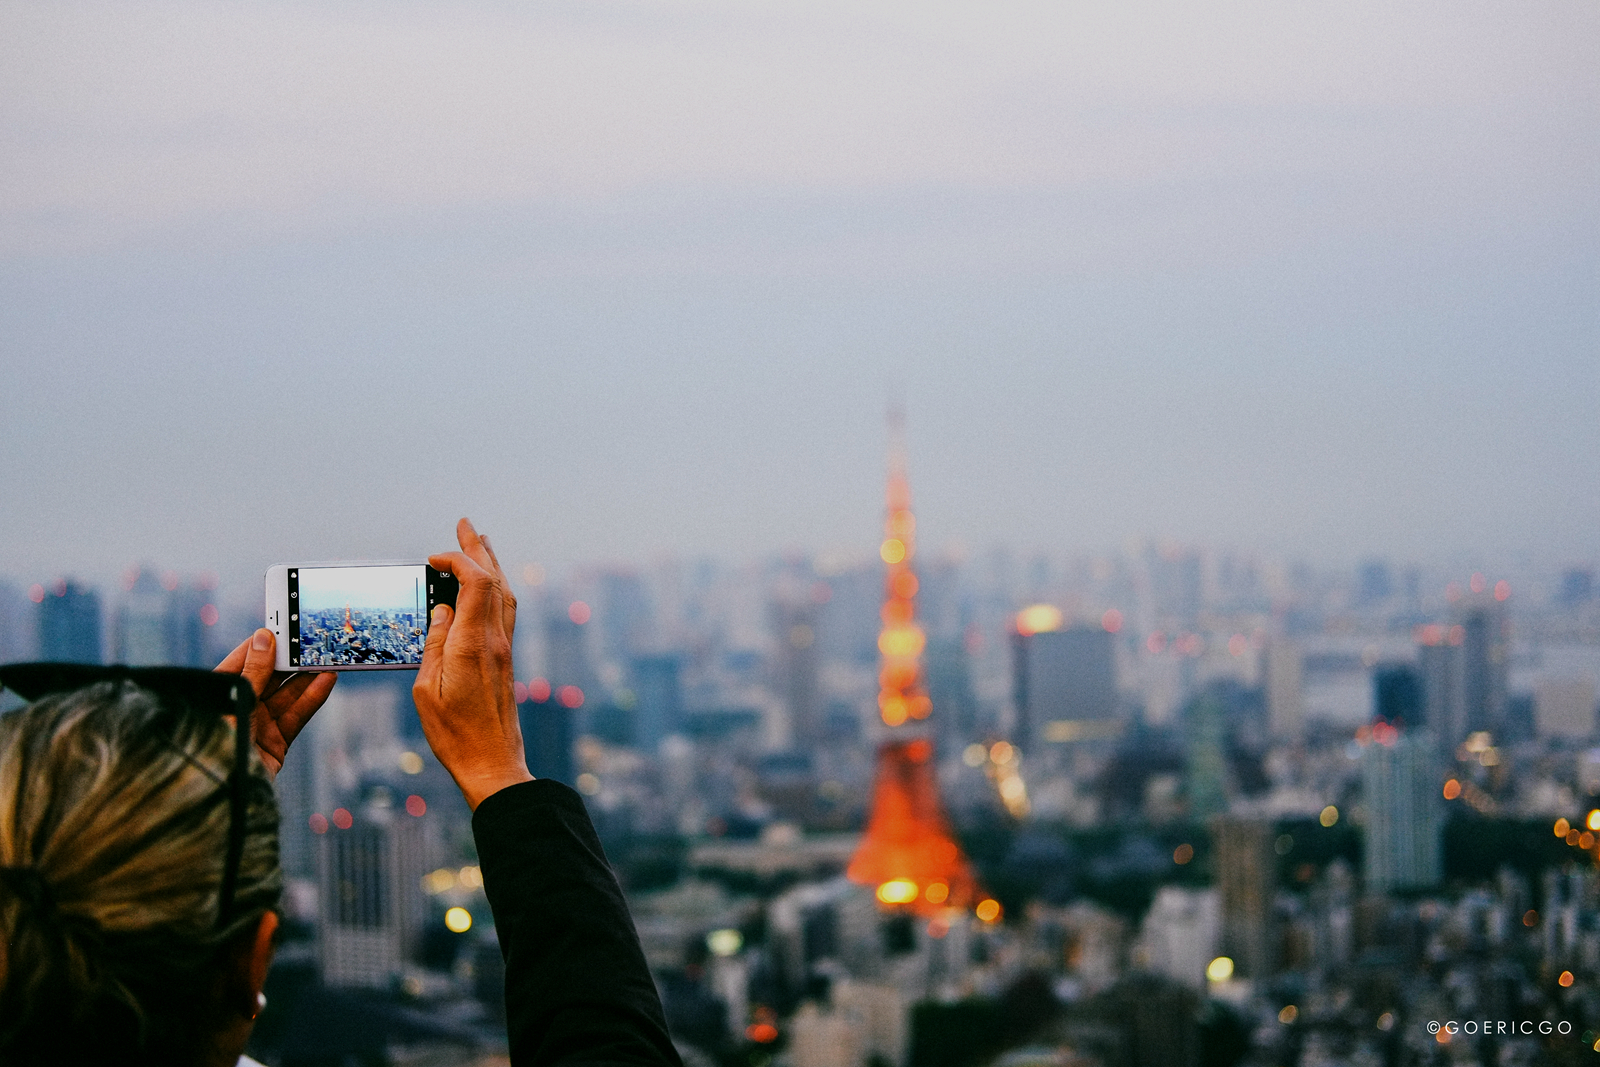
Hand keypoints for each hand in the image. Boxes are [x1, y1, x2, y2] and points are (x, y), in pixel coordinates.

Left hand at [216, 629, 336, 776]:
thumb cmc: (215, 745)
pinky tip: (326, 680)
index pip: (241, 663)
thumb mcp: (234, 701)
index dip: (260, 645)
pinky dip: (313, 697)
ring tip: (326, 657)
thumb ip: (254, 672)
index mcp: (215, 696)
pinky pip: (297, 716)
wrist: (219, 795)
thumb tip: (264, 638)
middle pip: (267, 678)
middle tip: (309, 640)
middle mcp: (236, 710)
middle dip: (288, 660)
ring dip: (306, 676)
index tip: (281, 627)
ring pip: (286, 696)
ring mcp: (257, 728)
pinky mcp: (276, 744)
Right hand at [413, 517, 532, 809]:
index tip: (433, 558)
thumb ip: (435, 644)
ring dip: (491, 564)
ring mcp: (504, 649)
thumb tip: (443, 610)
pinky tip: (489, 585)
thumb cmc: (454, 734)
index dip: (458, 560)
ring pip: (504, 594)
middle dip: (479, 549)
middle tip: (466, 524)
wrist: (492, 763)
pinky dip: (495, 588)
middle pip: (494, 580)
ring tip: (481, 542)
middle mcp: (495, 641)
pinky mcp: (506, 660)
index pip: (475, 582)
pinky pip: (505, 612)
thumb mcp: (427, 690)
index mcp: (473, 644)